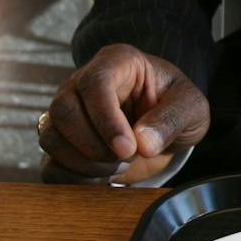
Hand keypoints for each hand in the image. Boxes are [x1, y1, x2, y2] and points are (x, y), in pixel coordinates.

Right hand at [38, 44, 210, 183]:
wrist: (166, 123)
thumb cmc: (176, 105)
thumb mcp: (191, 107)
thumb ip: (171, 120)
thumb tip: (143, 144)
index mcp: (117, 62)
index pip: (94, 83)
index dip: (106, 119)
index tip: (128, 149)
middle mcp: (82, 82)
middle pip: (63, 110)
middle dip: (94, 146)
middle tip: (128, 157)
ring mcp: (67, 111)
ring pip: (51, 137)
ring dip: (84, 163)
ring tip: (118, 166)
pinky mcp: (63, 141)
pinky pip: (50, 163)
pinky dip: (73, 178)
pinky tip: (102, 177)